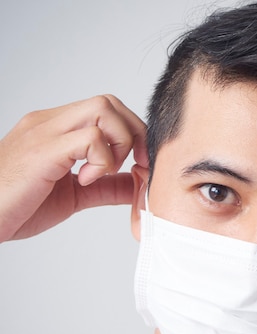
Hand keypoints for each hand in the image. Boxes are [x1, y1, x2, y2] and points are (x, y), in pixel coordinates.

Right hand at [0, 95, 147, 241]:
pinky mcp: (42, 150)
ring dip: (119, 143)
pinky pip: (90, 138)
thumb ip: (107, 186)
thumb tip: (137, 183)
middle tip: (134, 164)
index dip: (132, 132)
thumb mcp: (75, 195)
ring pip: (103, 110)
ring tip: (103, 172)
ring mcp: (44, 133)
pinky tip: (85, 179)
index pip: (106, 109)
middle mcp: (49, 123)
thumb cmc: (16, 207)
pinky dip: (101, 160)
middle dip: (133, 132)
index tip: (139, 162)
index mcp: (56, 130)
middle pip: (109, 102)